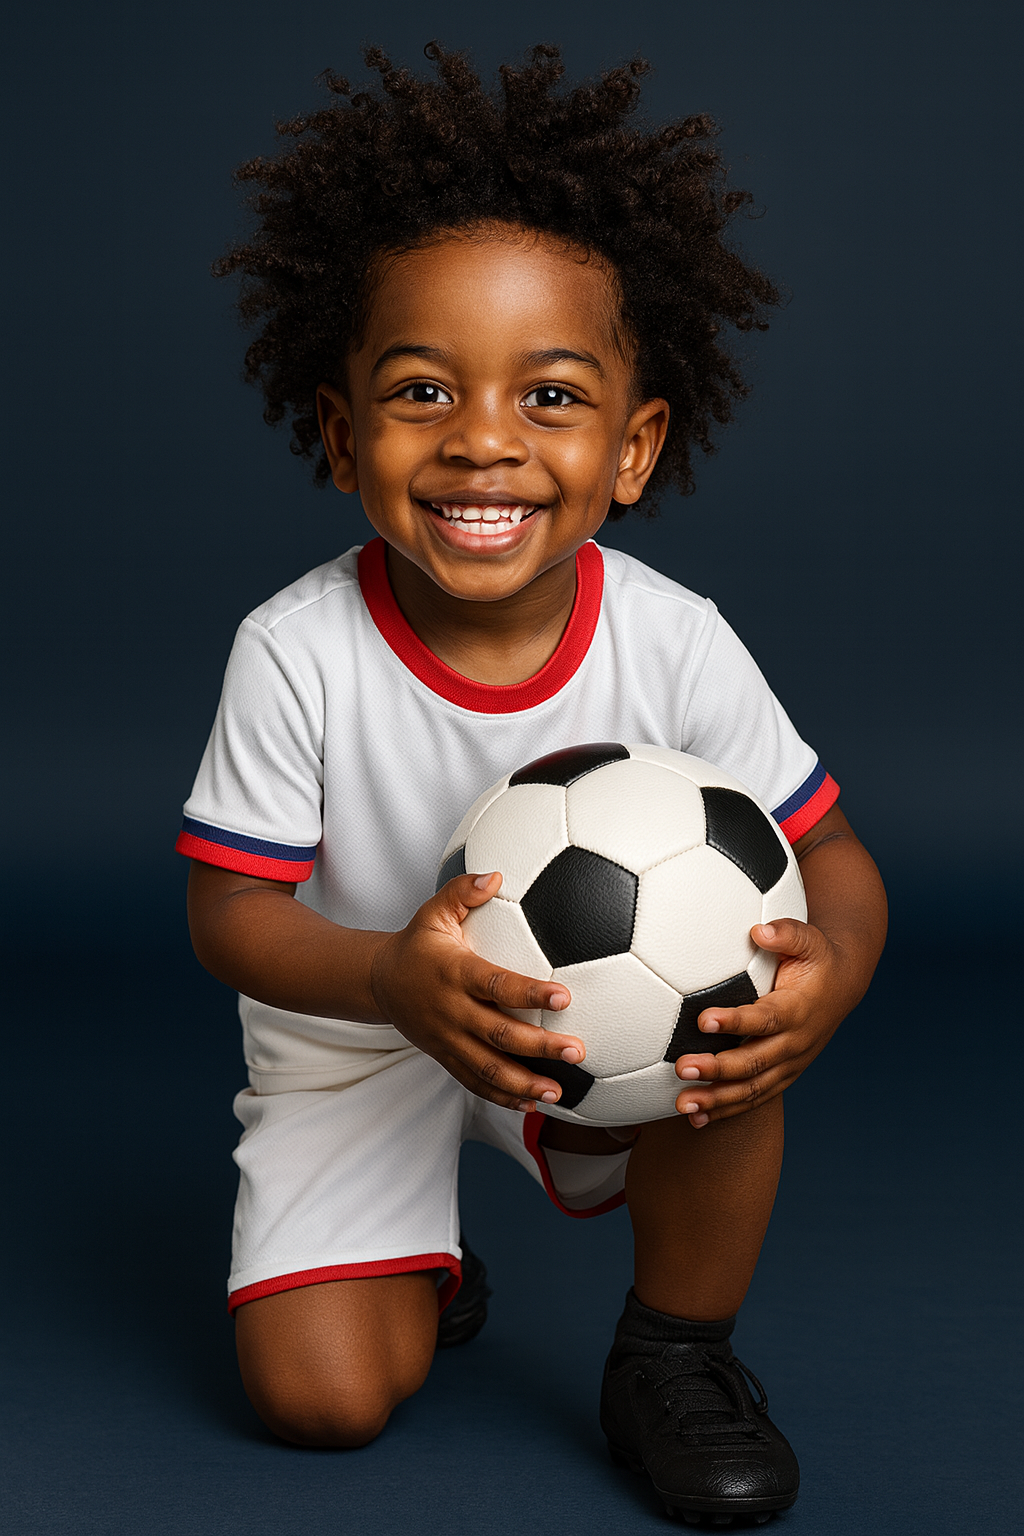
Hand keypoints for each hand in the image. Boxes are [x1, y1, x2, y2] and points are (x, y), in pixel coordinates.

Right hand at [369, 871, 584, 1111]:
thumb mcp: (433, 912)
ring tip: (559, 1092)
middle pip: (499, 1035)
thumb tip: (496, 874)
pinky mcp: (446, 1057)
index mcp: (454, 974)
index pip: (496, 985)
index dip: (530, 994)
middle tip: (577, 1051)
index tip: (563, 998)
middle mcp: (452, 1011)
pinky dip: (502, 1096)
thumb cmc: (417, 944)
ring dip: (525, 1082)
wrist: (378, 982)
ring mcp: (448, 1039)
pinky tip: (532, 1102)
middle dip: (539, 1047)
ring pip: (488, 1069)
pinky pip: (474, 1083)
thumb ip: (463, 892)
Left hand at [672, 917, 851, 1126]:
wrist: (842, 987)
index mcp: (798, 1010)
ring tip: (683, 1104)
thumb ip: (786, 933)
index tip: (703, 1019)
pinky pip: (753, 1099)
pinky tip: (695, 1119)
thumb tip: (759, 930)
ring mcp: (788, 1065)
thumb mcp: (810, 939)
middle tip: (682, 1066)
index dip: (735, 1021)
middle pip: (754, 1062)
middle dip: (718, 1068)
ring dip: (717, 1099)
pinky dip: (725, 1111)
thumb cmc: (817, 958)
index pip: (765, 1019)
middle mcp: (794, 1043)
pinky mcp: (781, 1076)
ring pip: (752, 1089)